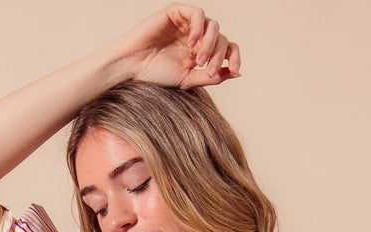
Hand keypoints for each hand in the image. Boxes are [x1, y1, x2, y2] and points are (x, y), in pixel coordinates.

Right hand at [114, 4, 240, 88]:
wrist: (133, 66)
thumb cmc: (156, 74)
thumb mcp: (189, 80)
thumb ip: (212, 76)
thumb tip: (237, 72)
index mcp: (201, 52)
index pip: (227, 48)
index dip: (235, 57)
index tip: (236, 70)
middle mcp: (197, 36)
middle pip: (222, 39)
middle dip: (219, 55)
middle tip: (208, 69)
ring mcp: (187, 24)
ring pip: (213, 26)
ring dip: (211, 44)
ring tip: (199, 59)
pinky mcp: (176, 12)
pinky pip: (197, 14)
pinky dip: (199, 28)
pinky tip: (192, 44)